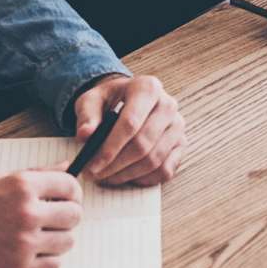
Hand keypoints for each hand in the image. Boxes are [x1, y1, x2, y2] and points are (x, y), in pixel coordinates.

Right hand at [0, 169, 82, 267]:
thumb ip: (35, 174)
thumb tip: (66, 168)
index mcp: (21, 186)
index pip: (70, 186)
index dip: (72, 191)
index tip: (67, 197)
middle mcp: (26, 214)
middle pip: (74, 216)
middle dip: (67, 215)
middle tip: (54, 217)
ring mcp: (22, 245)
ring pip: (67, 242)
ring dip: (57, 239)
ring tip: (39, 236)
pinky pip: (52, 266)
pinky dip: (47, 260)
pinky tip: (31, 253)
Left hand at [70, 73, 186, 186]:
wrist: (128, 99)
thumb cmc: (110, 100)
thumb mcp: (91, 100)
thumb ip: (87, 116)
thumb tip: (85, 134)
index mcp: (147, 88)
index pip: (130, 123)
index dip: (110, 148)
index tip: (92, 166)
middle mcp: (168, 104)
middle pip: (143, 145)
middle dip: (116, 165)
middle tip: (95, 175)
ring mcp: (177, 125)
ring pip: (154, 160)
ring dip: (127, 174)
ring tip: (106, 176)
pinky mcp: (181, 143)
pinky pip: (165, 170)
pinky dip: (144, 179)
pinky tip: (126, 176)